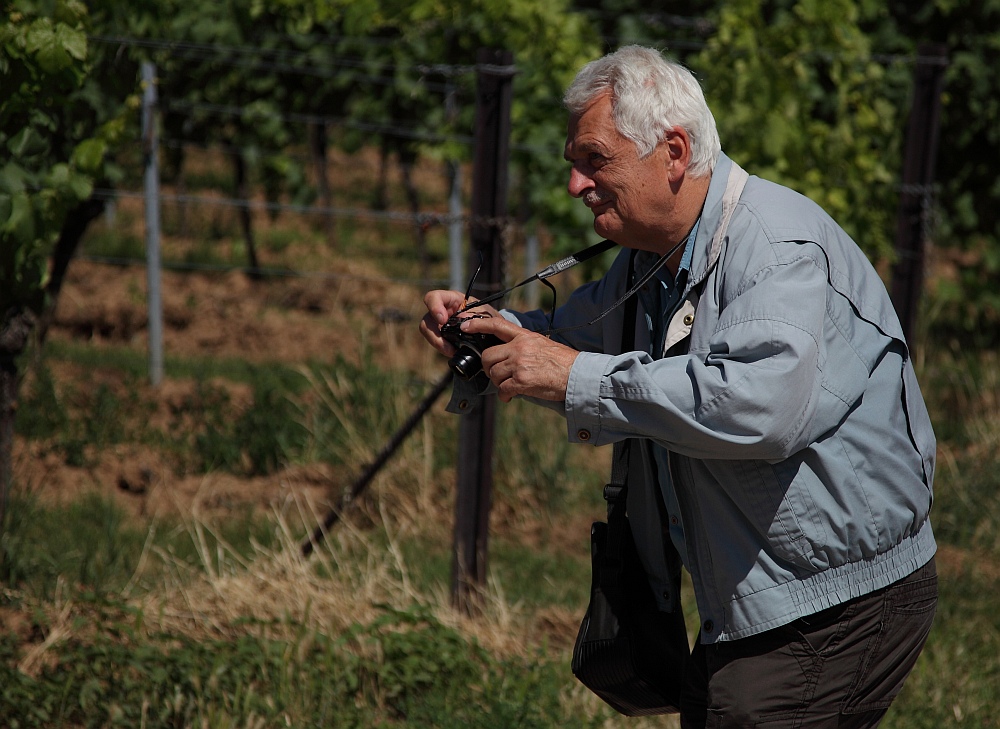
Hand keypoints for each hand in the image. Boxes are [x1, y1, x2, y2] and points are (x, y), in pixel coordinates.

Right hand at [419, 290, 499, 355]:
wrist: (494, 331)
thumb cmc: (489, 318)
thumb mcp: (486, 314)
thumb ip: (475, 317)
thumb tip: (462, 324)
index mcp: (452, 299)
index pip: (434, 297)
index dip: (434, 307)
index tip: (443, 320)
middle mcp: (442, 310)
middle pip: (427, 319)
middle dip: (434, 334)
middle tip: (447, 345)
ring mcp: (440, 324)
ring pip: (429, 333)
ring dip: (438, 344)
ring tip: (452, 351)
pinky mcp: (442, 336)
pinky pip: (437, 342)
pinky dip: (444, 348)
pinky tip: (453, 352)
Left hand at [460, 315, 578, 402]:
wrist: (576, 374)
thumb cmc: (562, 362)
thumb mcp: (541, 344)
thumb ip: (523, 345)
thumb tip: (507, 354)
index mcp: (524, 336)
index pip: (497, 325)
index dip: (478, 324)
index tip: (466, 326)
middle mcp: (519, 348)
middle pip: (488, 356)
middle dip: (489, 367)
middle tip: (497, 373)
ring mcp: (519, 364)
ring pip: (494, 374)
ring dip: (499, 382)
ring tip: (510, 385)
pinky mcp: (521, 381)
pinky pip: (503, 389)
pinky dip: (505, 395)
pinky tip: (512, 395)